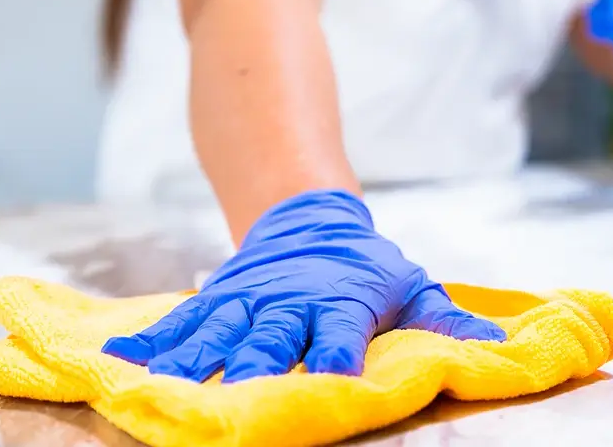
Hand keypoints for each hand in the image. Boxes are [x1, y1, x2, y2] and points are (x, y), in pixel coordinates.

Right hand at [101, 189, 505, 382]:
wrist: (308, 217)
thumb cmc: (366, 266)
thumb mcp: (410, 285)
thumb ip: (445, 318)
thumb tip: (496, 343)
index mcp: (340, 302)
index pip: (340, 332)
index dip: (336, 355)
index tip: (332, 380)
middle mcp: (287, 303)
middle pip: (270, 336)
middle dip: (255, 365)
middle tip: (240, 395)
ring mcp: (245, 301)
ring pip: (215, 332)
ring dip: (190, 361)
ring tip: (160, 386)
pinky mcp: (215, 300)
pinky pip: (178, 323)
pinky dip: (148, 342)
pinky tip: (117, 361)